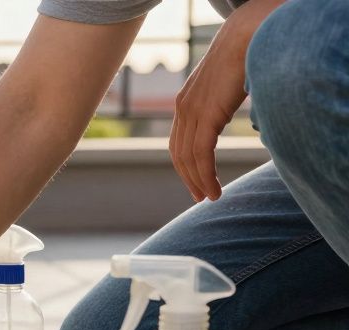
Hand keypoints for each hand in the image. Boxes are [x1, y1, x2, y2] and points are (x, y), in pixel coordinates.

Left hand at [170, 0, 280, 200]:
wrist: (245, 37)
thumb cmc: (243, 58)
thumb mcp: (226, 87)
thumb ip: (224, 106)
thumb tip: (245, 120)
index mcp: (184, 103)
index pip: (178, 142)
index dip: (185, 165)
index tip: (195, 181)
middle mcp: (182, 109)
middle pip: (179, 154)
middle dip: (189, 178)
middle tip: (200, 196)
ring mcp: (191, 113)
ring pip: (189, 158)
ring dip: (199, 181)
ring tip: (211, 196)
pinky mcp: (204, 116)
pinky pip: (200, 154)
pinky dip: (205, 175)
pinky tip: (213, 188)